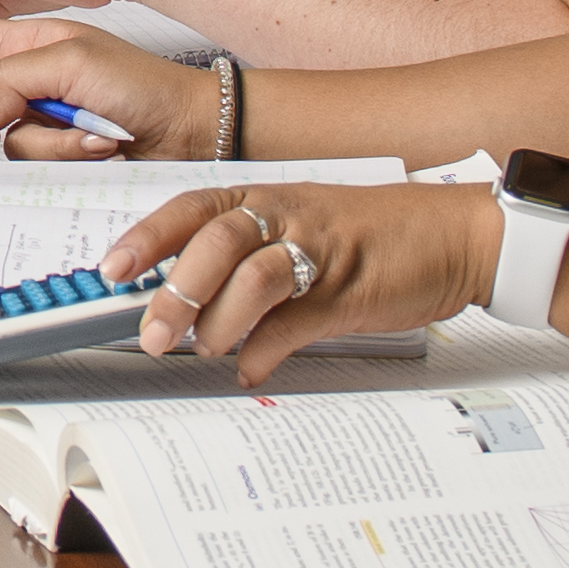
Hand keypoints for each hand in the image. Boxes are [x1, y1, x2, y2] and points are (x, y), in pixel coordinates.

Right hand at [0, 13, 205, 159]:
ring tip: (87, 130)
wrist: (189, 129)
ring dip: (44, 139)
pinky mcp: (51, 150)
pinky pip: (28, 161)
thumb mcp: (73, 61)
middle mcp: (21, 80)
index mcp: (21, 41)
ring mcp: (35, 116)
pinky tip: (99, 142)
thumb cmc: (144, 85)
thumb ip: (14, 79)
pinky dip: (64, 154)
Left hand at [96, 171, 509, 387]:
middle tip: (153, 333)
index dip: (149, 237)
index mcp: (269, 199)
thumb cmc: (376, 236)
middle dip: (177, 289)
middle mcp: (289, 216)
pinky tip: (253, 368)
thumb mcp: (302, 236)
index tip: (112, 269)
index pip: (194, 209)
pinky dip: (268, 350)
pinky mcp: (352, 292)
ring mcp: (322, 252)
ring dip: (221, 318)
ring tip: (207, 348)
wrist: (456, 235)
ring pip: (255, 275)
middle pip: (217, 240)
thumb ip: (247, 270)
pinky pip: (299, 321)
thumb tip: (195, 315)